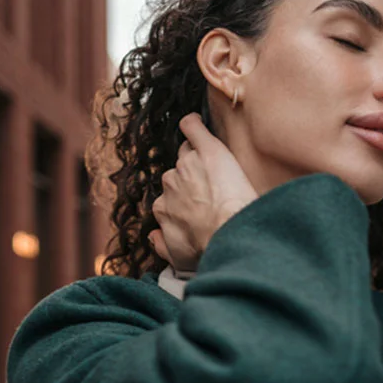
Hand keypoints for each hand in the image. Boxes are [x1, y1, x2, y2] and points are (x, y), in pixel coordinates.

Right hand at [149, 113, 257, 271]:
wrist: (228, 234)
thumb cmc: (208, 249)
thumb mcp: (179, 260)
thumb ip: (162, 245)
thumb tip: (153, 237)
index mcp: (163, 208)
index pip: (171, 197)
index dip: (187, 201)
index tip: (200, 208)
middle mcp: (170, 184)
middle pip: (179, 175)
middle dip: (193, 182)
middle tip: (213, 193)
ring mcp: (187, 165)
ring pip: (189, 155)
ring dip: (199, 160)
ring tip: (216, 171)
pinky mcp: (207, 150)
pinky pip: (194, 129)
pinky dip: (194, 124)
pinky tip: (195, 123)